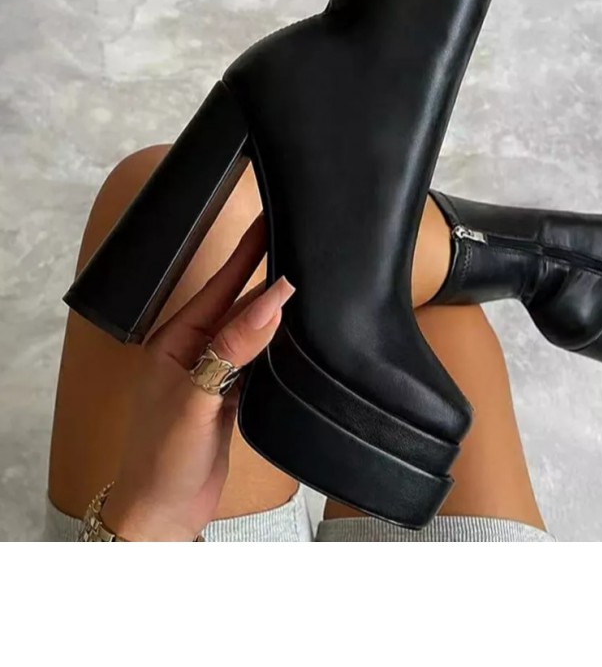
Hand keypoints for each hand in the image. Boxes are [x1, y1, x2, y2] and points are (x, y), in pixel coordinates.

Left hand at [101, 216, 293, 540]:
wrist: (163, 515)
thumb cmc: (162, 459)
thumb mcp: (195, 398)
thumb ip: (233, 349)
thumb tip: (271, 302)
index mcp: (176, 341)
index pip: (219, 286)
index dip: (245, 253)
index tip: (268, 220)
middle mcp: (195, 351)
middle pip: (238, 304)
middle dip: (266, 273)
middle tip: (297, 240)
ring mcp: (213, 374)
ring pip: (251, 331)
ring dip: (275, 309)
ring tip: (305, 279)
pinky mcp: (229, 397)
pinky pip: (258, 359)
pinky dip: (278, 344)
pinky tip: (296, 333)